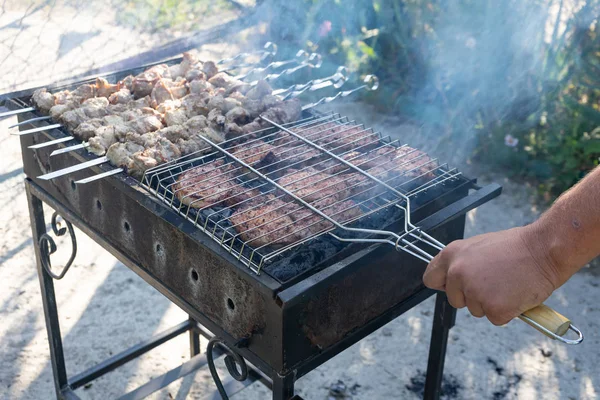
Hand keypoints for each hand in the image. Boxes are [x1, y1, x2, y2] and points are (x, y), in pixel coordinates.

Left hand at [423, 226, 559, 325]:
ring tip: (507, 284)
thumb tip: (451, 278)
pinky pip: (496, 318)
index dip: (443, 285)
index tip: (452, 287)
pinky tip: (515, 294)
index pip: (430, 278)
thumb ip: (461, 262)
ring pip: (476, 310)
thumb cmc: (515, 247)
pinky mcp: (493, 308)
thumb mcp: (478, 247)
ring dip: (491, 303)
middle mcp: (457, 274)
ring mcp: (474, 292)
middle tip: (494, 283)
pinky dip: (507, 312)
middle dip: (472, 297)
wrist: (543, 250)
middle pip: (455, 300)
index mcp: (451, 255)